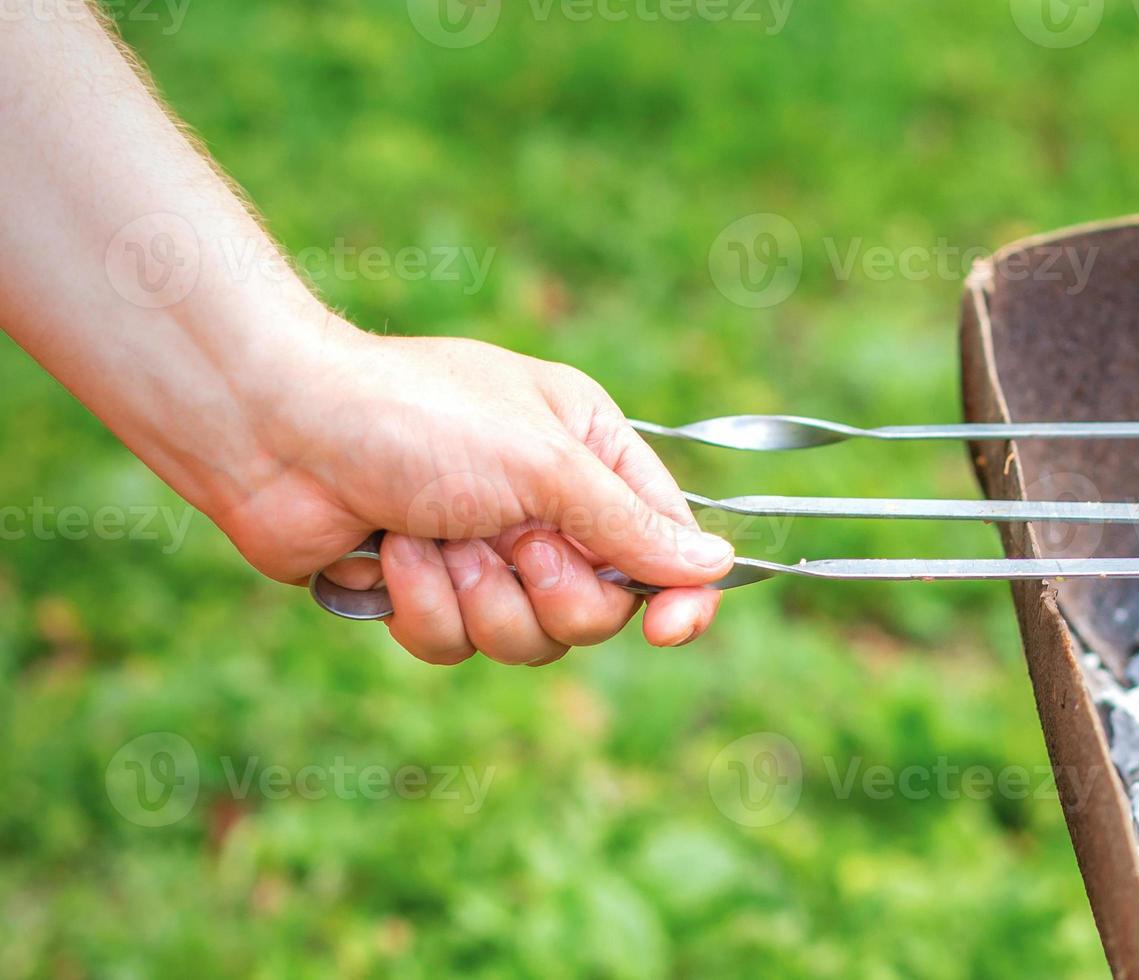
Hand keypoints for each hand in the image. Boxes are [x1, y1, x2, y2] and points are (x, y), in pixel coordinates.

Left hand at [228, 330, 733, 664]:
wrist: (279, 430)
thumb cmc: (418, 416)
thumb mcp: (546, 462)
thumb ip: (632, 526)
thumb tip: (716, 566)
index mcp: (590, 455)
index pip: (666, 544)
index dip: (678, 595)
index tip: (671, 630)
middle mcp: (546, 509)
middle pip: (599, 611)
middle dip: (550, 590)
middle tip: (513, 544)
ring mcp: (484, 556)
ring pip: (527, 641)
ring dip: (478, 596)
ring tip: (436, 538)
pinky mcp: (423, 594)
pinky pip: (455, 645)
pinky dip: (422, 603)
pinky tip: (388, 554)